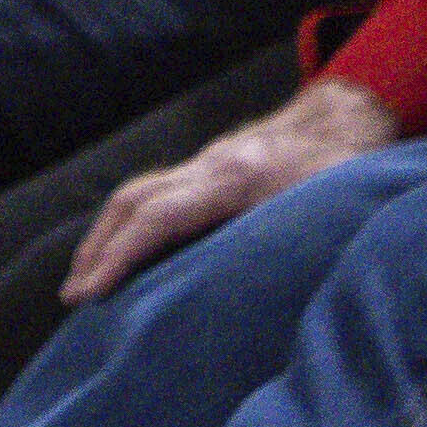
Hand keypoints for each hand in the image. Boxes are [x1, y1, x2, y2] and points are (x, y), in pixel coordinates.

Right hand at [65, 79, 400, 303]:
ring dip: (106, 235)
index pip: (158, 217)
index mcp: (235, 178)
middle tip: (74, 294)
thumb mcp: (333, 209)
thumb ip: (296, 246)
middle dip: (97, 249)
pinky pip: (155, 192)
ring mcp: (206, 161)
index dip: (119, 256)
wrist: (351, 115)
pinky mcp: (210, 166)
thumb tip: (276, 310)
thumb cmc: (351, 167)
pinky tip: (127, 252)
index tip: (91, 293)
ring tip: (87, 277)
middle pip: (131, 200)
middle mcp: (209, 164)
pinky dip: (131, 223)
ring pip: (136, 192)